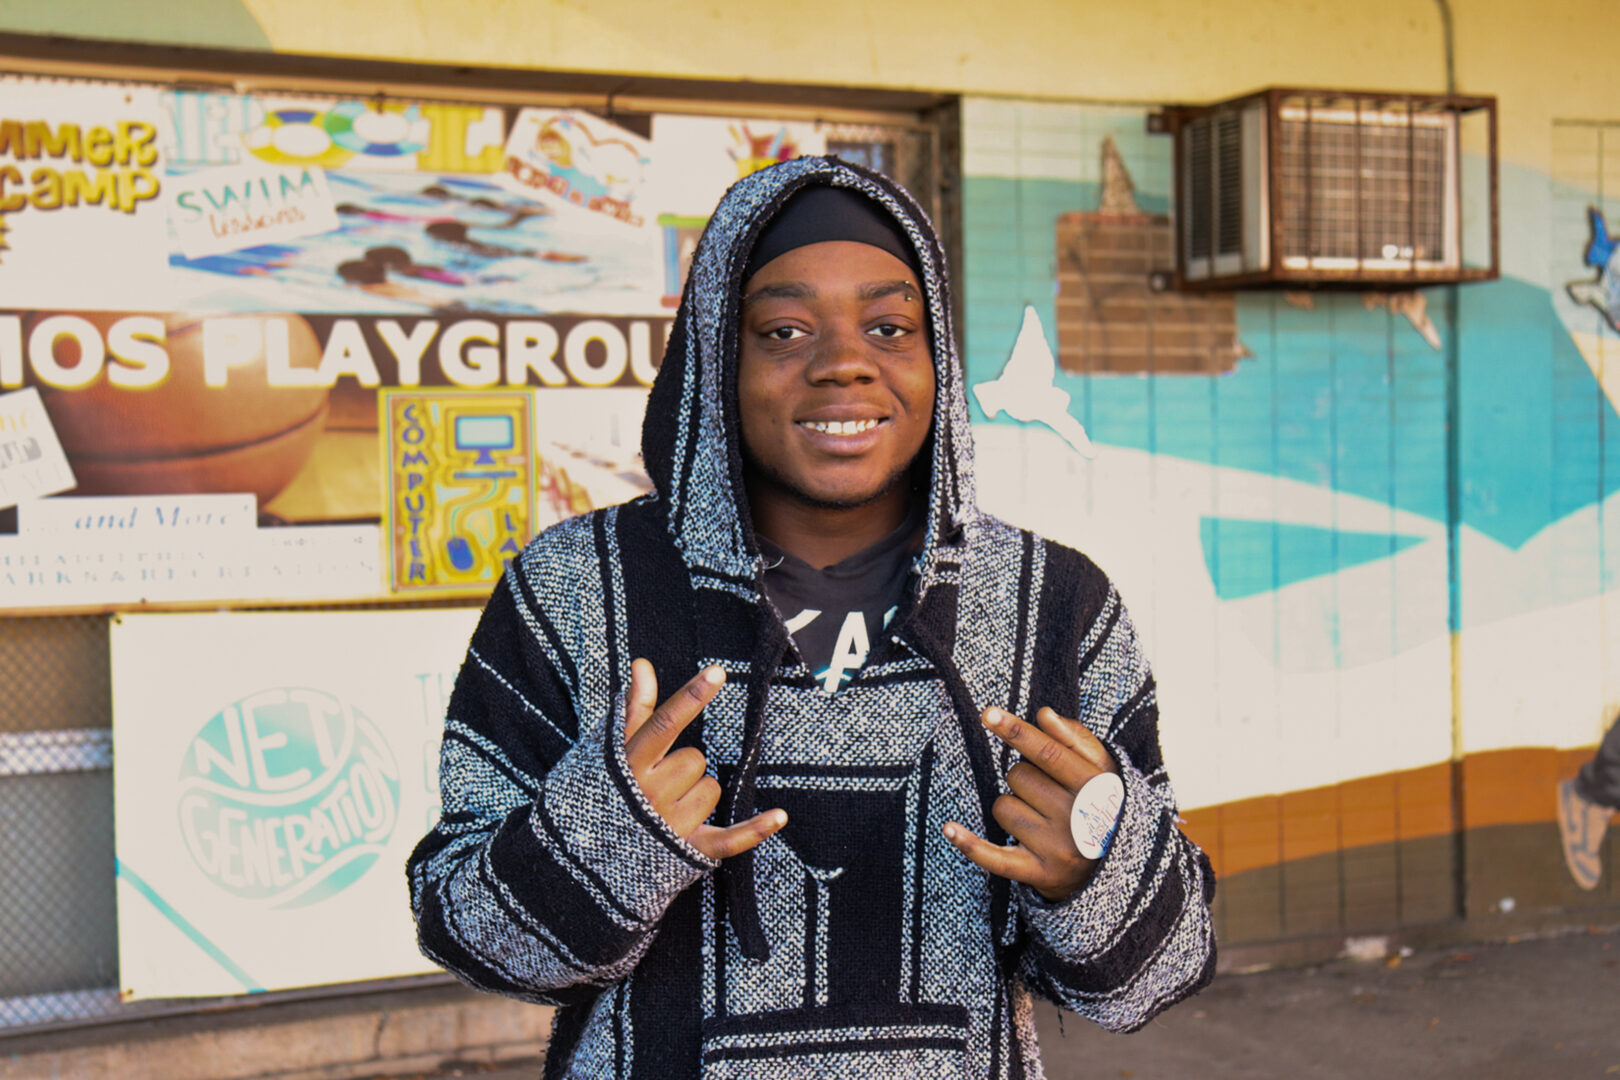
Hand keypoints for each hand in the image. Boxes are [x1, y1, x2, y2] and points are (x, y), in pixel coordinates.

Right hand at [623, 658, 786, 859]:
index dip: (691, 697)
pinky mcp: (687, 852)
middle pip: (695, 759)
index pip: (664, 724)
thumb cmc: (603, 795)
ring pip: (712, 790)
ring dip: (697, 797)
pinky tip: (780, 815)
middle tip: (657, 786)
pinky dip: (755, 830)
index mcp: (628, 767)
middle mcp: (647, 796)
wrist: (588, 861)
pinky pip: (729, 839)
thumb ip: (634, 708)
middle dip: (683, 768)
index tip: (717, 672)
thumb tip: (643, 664)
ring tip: (666, 812)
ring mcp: (668, 826)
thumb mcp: (612, 752)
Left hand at [944, 706, 1117, 902]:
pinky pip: (994, 857)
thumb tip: (1045, 716)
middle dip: (1023, 777)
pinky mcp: (1039, 874)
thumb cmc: (1100, 804)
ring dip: (1012, 807)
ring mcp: (1057, 848)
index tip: (988, 714)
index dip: (1016, 732)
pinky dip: (970, 844)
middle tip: (1047, 792)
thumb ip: (1076, 739)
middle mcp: (1077, 819)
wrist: (1116, 866)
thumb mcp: (1101, 770)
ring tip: (1040, 819)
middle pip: (1019, 777)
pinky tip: (949, 829)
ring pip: (1002, 807)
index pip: (1048, 754)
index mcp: (1095, 788)